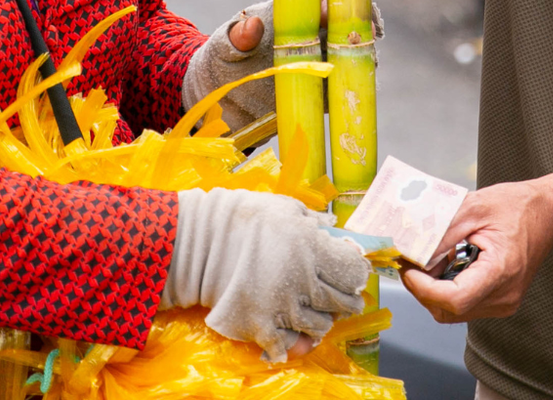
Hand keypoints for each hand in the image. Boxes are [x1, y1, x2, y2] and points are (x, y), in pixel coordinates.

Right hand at [162, 188, 369, 361]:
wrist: (196, 243)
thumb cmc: (240, 218)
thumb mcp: (283, 206)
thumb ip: (313, 219)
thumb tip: (334, 230)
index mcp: (312, 247)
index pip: (354, 272)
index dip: (356, 273)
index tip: (351, 273)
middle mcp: (303, 280)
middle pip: (343, 302)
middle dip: (344, 300)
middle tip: (335, 295)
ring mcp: (283, 308)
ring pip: (320, 326)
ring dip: (320, 319)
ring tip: (308, 308)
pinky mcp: (262, 328)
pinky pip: (290, 345)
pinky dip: (291, 341)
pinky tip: (287, 328)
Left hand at [183, 0, 383, 131]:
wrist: (219, 98)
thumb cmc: (222, 59)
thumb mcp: (223, 46)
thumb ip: (237, 36)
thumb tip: (252, 25)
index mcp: (292, 17)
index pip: (321, 1)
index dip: (333, 1)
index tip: (333, 10)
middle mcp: (313, 37)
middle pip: (347, 26)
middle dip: (361, 29)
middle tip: (368, 35)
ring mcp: (319, 65)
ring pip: (352, 57)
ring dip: (361, 59)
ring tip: (360, 67)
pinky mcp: (320, 94)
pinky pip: (343, 91)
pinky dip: (352, 92)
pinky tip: (353, 96)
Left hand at [400, 178, 552, 323]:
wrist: (549, 214)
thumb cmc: (518, 206)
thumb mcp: (473, 208)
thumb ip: (440, 233)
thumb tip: (410, 251)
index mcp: (501, 271)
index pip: (454, 299)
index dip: (423, 288)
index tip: (407, 267)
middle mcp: (504, 295)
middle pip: (448, 310)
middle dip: (422, 288)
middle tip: (409, 259)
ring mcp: (503, 302)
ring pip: (453, 311)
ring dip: (433, 288)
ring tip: (431, 257)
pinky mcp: (499, 301)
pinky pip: (463, 304)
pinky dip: (446, 288)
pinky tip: (447, 263)